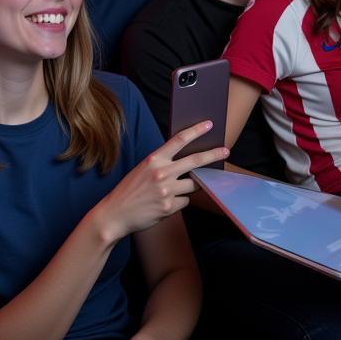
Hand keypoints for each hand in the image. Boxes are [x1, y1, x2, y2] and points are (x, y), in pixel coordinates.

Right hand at [92, 121, 227, 242]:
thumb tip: (186, 161)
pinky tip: (164, 204)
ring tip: (172, 191)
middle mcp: (161, 172)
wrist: (115, 214)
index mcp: (154, 159)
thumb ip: (162, 163)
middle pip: (195, 161)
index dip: (196, 131)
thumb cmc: (129, 190)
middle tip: (225, 151)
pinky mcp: (169, 207)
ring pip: (193, 185)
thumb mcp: (143, 169)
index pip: (179, 140)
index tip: (209, 125)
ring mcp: (166, 190)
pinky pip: (185, 201)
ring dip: (190, 186)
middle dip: (213, 155)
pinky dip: (179, 202)